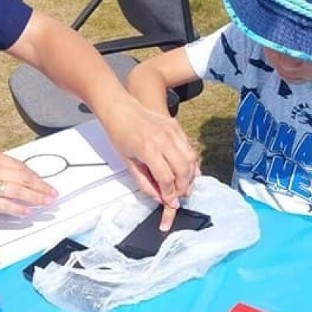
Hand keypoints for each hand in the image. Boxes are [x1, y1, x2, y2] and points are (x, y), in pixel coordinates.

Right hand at [0, 149, 57, 215]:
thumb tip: (9, 177)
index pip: (19, 165)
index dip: (34, 175)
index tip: (42, 181)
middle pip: (23, 177)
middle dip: (40, 186)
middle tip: (52, 193)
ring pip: (17, 191)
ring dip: (35, 197)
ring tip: (46, 203)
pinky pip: (3, 205)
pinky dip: (17, 209)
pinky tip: (26, 211)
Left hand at [102, 100, 199, 215]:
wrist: (120, 109)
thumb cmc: (120, 134)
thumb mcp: (128, 162)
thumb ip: (145, 182)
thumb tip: (159, 197)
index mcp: (148, 149)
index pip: (167, 178)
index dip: (170, 194)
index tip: (170, 203)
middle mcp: (163, 139)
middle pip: (183, 170)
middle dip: (183, 188)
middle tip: (178, 196)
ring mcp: (172, 131)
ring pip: (191, 159)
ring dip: (190, 176)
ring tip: (183, 185)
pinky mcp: (176, 126)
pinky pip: (189, 147)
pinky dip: (190, 162)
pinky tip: (186, 170)